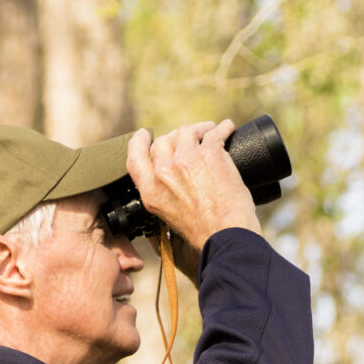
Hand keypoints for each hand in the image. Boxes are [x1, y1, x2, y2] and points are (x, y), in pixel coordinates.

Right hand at [125, 120, 262, 252]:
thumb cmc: (203, 234)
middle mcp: (163, 172)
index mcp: (150, 191)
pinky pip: (214, 133)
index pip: (136, 157)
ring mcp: (185, 159)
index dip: (139, 142)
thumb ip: (163, 197)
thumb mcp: (169, 217)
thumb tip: (171, 186)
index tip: (144, 134)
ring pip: (187, 132)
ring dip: (199, 130)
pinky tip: (227, 128)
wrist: (226, 236)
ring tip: (209, 131)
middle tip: (189, 137)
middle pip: (164, 141)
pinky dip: (222, 128)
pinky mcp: (209, 153)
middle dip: (175, 137)